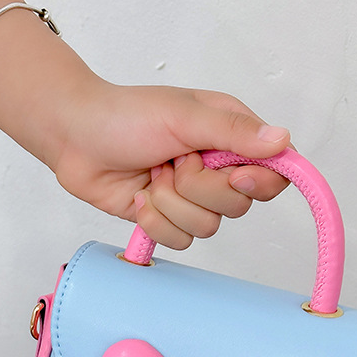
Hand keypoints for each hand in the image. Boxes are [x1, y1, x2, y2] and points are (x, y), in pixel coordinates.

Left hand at [50, 78, 290, 248]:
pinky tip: (139, 196)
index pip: (274, 171)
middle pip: (239, 205)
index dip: (260, 182)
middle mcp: (216, 168)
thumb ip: (233, 132)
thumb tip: (282, 141)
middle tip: (173, 162)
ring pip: (208, 227)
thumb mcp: (183, 115)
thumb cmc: (125, 115)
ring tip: (152, 175)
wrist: (74, 137)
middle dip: (199, 189)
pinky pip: (180, 240)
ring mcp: (192, 196)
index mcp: (230, 135)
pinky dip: (155, 220)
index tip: (235, 177)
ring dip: (172, 204)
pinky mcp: (168, 217)